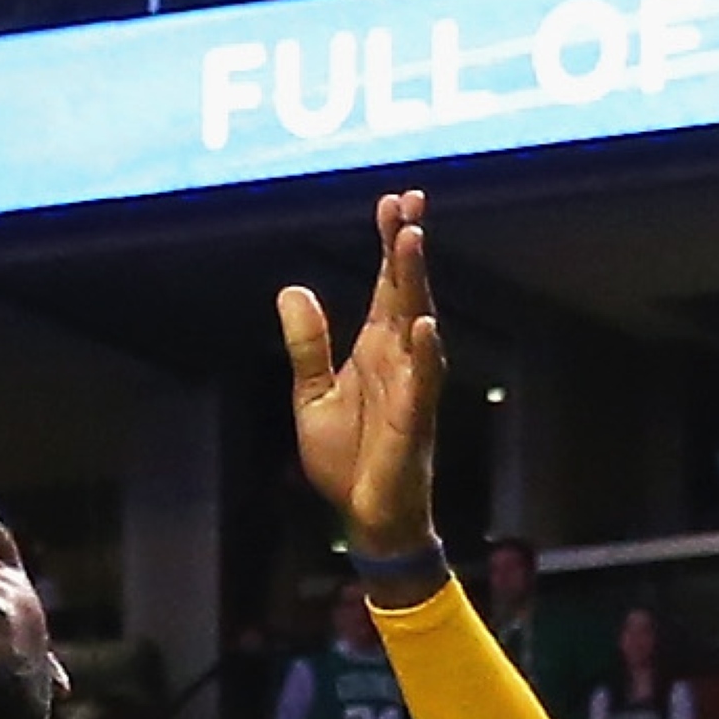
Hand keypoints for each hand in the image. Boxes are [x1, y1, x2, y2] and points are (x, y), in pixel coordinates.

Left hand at [278, 190, 443, 558]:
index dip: (391, 243)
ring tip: (412, 241)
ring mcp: (411, 386)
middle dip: (406, 247)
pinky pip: (422, 382)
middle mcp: (399, 358)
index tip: (394, 202)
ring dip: (416, 283)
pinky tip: (425, 325)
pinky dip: (425, 353)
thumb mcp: (310, 394)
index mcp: (376, 348)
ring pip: (417, 323)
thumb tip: (292, 290)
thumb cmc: (347, 457)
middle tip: (408, 202)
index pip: (387, 284)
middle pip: (405, 290)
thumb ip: (306, 344)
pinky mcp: (413, 420)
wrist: (365, 516)